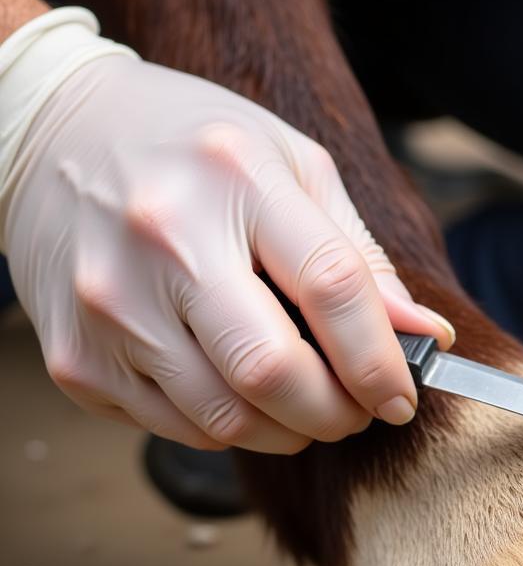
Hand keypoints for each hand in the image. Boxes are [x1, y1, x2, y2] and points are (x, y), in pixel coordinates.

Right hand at [0, 10, 452, 452]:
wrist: (53, 135)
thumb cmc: (194, 149)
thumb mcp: (291, 167)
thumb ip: (359, 255)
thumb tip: (426, 337)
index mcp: (236, 178)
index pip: (331, 289)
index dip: (380, 361)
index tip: (401, 399)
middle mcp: (164, 240)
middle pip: (273, 373)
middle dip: (336, 414)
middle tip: (356, 411)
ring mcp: (111, 305)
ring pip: (226, 419)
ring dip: (287, 430)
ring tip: (302, 403)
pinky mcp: (76, 357)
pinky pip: (176, 429)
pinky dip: (227, 427)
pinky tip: (236, 391)